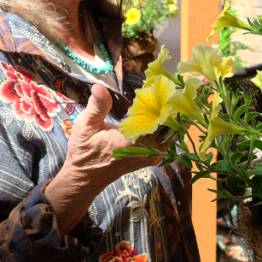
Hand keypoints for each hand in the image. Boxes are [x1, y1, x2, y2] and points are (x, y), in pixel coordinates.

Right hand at [45, 85, 160, 231]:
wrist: (85, 177)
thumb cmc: (84, 151)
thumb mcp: (86, 125)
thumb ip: (97, 106)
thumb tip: (99, 86)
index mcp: (132, 142)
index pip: (160, 120)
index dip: (167, 102)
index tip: (170, 85)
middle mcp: (147, 150)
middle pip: (172, 125)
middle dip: (174, 105)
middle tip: (178, 84)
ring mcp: (152, 155)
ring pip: (173, 132)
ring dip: (174, 114)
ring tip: (174, 93)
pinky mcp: (152, 156)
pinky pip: (168, 138)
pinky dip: (170, 123)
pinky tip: (166, 108)